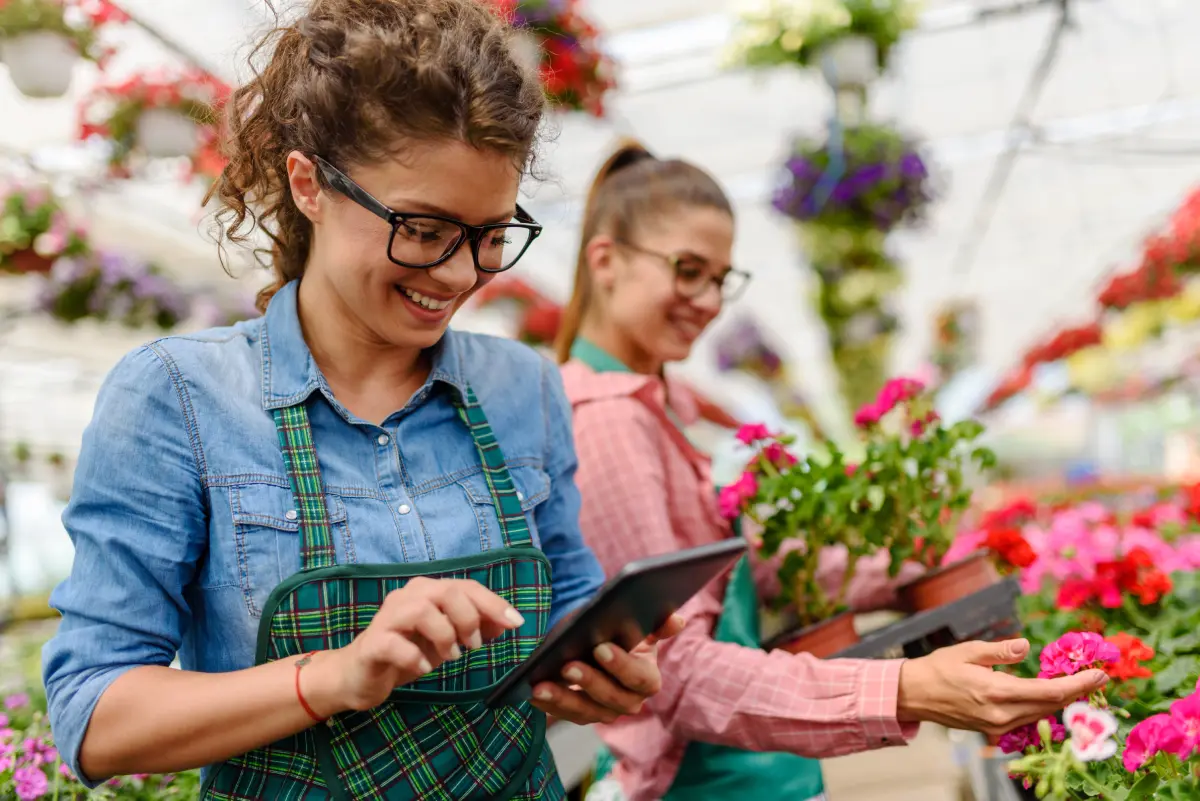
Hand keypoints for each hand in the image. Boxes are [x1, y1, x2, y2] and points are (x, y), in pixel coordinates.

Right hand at [307, 577, 525, 714]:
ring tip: (450, 656)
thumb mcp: (447, 640)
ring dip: (444, 635)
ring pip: (422, 610)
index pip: (466, 587)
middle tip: (472, 645)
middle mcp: (407, 597)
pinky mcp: (373, 643)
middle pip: (446, 591)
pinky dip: (416, 657)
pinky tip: (424, 668)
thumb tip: (505, 622)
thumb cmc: (406, 653)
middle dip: (468, 618)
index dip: (493, 603)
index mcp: (427, 592)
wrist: (359, 675)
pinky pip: (395, 643)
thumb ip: (475, 627)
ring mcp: (387, 618)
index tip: (516, 623)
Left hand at [530, 614, 686, 724]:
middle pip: (612, 699)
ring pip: (584, 711)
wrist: (597, 640)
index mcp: (647, 678)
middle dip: (589, 683)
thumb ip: (657, 625)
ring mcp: (602, 712)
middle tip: (568, 664)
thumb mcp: (637, 625)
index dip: (622, 666)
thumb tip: (675, 619)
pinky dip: (547, 704)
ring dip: (563, 699)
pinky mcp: (579, 714)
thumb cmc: (619, 631)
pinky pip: (563, 714)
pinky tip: (531, 691)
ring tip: (541, 684)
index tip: (601, 648)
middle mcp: (628, 701)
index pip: (640, 679)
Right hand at [897, 638, 1108, 736]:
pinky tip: (1052, 697)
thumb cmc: (938, 668)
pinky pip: (1027, 719)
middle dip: (1077, 692)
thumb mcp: (968, 651)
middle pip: (1051, 706)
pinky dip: (1043, 707)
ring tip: (1081, 685)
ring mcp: (997, 726)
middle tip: (1099, 678)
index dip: (1078, 685)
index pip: (1048, 692)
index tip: (1099, 675)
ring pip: (1041, 715)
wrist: (914, 695)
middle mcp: (1000, 714)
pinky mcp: (993, 730)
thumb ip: (1000, 651)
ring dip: (1063, 701)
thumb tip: (1025, 646)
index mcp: (995, 691)